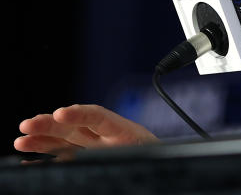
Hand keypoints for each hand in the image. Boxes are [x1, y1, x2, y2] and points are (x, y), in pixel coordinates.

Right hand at [15, 104, 157, 158]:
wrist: (174, 171)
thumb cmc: (164, 161)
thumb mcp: (154, 156)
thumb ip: (137, 155)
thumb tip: (113, 147)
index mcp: (130, 135)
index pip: (101, 118)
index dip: (80, 114)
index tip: (61, 113)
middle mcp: (112, 139)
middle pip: (78, 128)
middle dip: (52, 124)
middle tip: (28, 124)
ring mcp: (101, 149)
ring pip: (68, 142)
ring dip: (43, 140)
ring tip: (21, 140)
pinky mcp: (95, 160)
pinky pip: (68, 158)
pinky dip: (48, 158)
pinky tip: (29, 161)